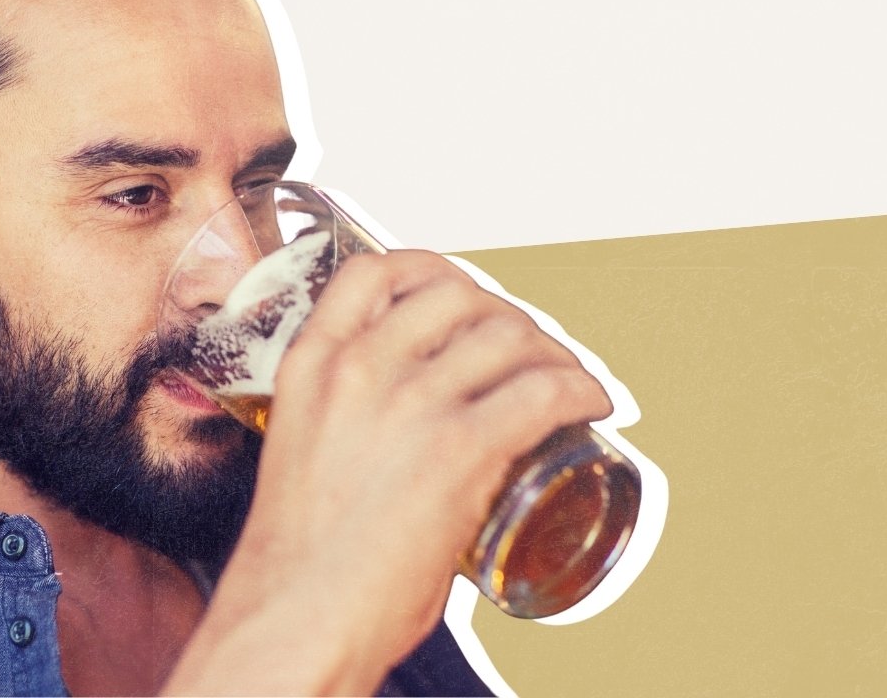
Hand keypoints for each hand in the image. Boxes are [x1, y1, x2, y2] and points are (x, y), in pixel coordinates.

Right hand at [166, 250, 612, 694]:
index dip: (427, 270)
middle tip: (523, 345)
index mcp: (310, 367)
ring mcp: (410, 404)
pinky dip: (581, 390)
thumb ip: (345, 422)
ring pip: (507, 335)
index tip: (456, 291)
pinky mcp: (460, 448)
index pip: (370, 273)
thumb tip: (402, 431)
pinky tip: (591, 404)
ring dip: (551, 350)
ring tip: (565, 375)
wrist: (296, 616)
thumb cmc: (297, 562)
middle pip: (455, 294)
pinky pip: (544, 392)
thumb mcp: (302, 452)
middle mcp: (360, 370)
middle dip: (502, 312)